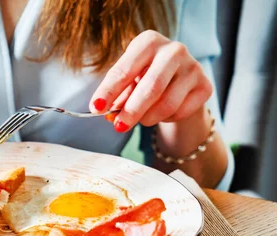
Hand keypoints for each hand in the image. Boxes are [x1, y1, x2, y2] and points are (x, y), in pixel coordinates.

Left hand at [90, 30, 212, 132]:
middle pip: (151, 87)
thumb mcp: (128, 81)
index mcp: (148, 42)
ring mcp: (193, 67)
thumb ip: (117, 96)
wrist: (179, 80)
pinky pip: (180, 112)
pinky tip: (161, 113)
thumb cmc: (145, 77)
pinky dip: (165, 119)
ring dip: (148, 118)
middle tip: (118, 126)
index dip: (108, 91)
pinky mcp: (205, 86)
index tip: (96, 108)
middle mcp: (173, 50)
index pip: (124, 70)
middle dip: (132, 110)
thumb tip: (107, 114)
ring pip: (167, 104)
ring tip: (141, 120)